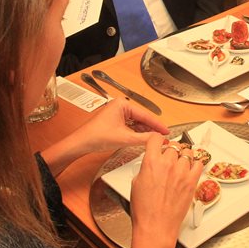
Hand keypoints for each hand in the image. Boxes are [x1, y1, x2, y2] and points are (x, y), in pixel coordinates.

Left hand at [39, 98, 166, 172]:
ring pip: (137, 122)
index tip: (167, 131)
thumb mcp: (125, 138)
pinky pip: (131, 125)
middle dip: (152, 128)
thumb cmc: (96, 136)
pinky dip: (137, 132)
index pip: (145, 114)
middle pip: (142, 118)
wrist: (81, 143)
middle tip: (164, 136)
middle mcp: (120, 106)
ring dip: (145, 131)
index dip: (157, 124)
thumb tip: (157, 138)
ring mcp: (117, 113)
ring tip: (156, 139)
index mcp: (123, 104)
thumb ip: (144, 138)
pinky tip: (144, 138)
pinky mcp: (115, 120)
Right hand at [129, 133, 203, 247]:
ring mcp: (181, 172)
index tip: (159, 142)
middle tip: (169, 156)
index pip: (156, 138)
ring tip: (180, 162)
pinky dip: (195, 163)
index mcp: (151, 162)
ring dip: (183, 155)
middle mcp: (167, 164)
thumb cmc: (144, 210)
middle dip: (170, 149)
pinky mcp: (192, 181)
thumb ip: (145, 169)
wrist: (156, 226)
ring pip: (187, 152)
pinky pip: (199, 164)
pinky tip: (191, 168)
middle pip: (173, 145)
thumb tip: (150, 164)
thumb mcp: (136, 184)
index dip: (157, 139)